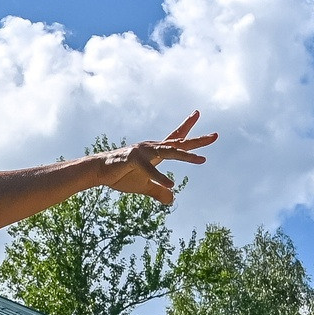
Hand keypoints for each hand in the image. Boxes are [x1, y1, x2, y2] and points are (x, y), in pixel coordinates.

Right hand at [92, 113, 216, 202]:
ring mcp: (143, 152)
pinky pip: (149, 170)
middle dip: (197, 140)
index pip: (176, 138)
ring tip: (202, 160)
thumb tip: (172, 200)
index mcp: (156, 151)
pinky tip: (171, 186)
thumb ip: (158, 192)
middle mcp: (152, 148)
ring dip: (186, 156)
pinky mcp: (133, 160)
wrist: (97, 171)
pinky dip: (160, 178)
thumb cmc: (120, 175)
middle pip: (179, 143)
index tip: (198, 114)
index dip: (189, 129)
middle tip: (215, 136)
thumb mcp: (144, 187)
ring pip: (169, 152)